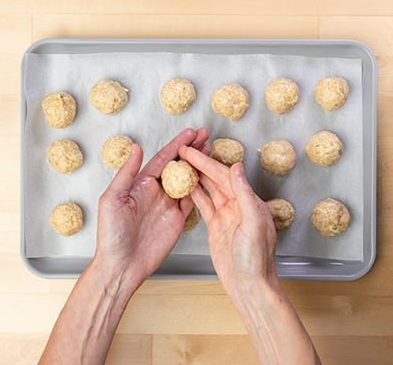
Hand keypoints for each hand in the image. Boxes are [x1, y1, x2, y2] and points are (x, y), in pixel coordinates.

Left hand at [94, 128, 209, 287]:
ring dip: (199, 165)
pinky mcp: (178, 218)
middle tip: (205, 136)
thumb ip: (127, 173)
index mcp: (140, 183)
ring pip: (187, 179)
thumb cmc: (111, 234)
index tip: (190, 133)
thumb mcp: (113, 199)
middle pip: (178, 165)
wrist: (122, 265)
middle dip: (192, 149)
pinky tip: (208, 176)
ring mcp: (168, 204)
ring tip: (210, 151)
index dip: (177, 144)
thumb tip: (136, 148)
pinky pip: (191, 199)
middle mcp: (156, 191)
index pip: (163, 158)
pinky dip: (200, 187)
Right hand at [179, 146, 277, 302]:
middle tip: (183, 153)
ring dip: (196, 177)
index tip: (192, 151)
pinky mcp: (216, 226)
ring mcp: (226, 215)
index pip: (224, 175)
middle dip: (199, 165)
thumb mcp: (252, 223)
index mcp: (248, 201)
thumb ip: (244, 194)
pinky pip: (204, 206)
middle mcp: (237, 205)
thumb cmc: (255, 259)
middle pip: (215, 179)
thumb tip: (236, 167)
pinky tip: (187, 188)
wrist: (248, 285)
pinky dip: (195, 195)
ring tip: (182, 165)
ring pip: (209, 190)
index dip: (206, 162)